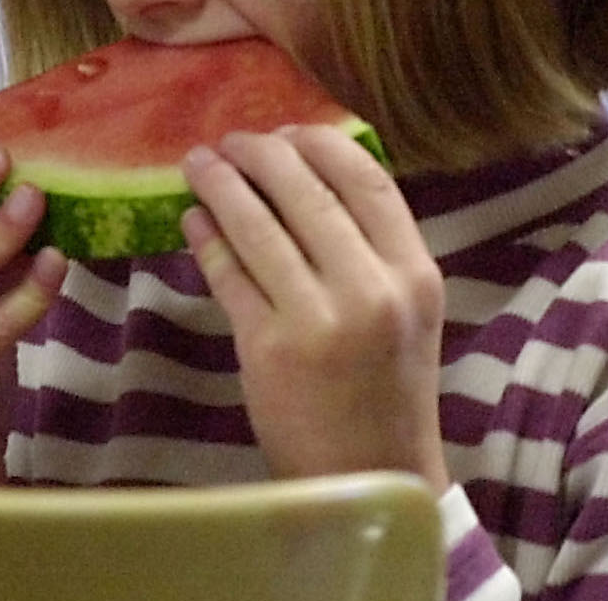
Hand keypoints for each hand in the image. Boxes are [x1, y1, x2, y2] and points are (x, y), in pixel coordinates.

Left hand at [179, 124, 448, 490]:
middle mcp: (371, 289)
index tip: (287, 131)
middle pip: (304, 190)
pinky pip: (227, 273)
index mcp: (415, 274)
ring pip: (257, 224)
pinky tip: (192, 219)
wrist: (370, 476)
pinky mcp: (268, 348)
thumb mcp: (405, 312)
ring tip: (198, 164)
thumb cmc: (385, 388)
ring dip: (220, 184)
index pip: (366, 178)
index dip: (319, 143)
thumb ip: (371, 248)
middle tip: (230, 140)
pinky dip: (206, 237)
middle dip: (258, 153)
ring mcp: (318, 318)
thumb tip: (309, 173)